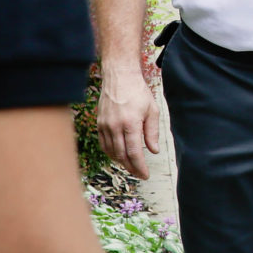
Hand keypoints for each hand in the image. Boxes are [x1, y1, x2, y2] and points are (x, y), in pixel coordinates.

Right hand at [96, 58, 163, 178]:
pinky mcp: (99, 123)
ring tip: (131, 166)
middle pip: (121, 155)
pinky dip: (111, 153)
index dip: (139, 167)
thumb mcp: (152, 110)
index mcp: (130, 123)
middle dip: (131, 167)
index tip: (145, 174)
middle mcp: (115, 126)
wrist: (119, 77)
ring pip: (111, 151)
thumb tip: (154, 151)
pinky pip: (104, 144)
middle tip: (139, 174)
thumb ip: (152, 132)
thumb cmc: (138, 92)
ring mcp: (105, 125)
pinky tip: (119, 155)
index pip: (134, 152)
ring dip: (121, 162)